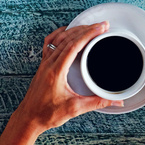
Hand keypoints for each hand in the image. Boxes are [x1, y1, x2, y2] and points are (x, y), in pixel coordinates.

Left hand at [0, 22, 123, 144]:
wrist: (28, 119)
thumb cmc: (47, 114)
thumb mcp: (75, 108)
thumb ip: (97, 102)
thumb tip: (116, 100)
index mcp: (56, 71)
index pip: (74, 46)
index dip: (89, 34)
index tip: (101, 28)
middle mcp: (49, 64)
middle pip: (68, 39)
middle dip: (86, 29)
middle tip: (101, 25)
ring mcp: (44, 63)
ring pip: (59, 39)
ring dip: (75, 30)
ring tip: (89, 26)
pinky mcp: (43, 66)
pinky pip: (50, 44)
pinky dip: (60, 35)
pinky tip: (66, 32)